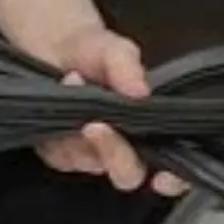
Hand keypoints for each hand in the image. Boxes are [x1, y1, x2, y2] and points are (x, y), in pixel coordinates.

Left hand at [35, 25, 186, 197]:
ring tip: (73, 80)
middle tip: (97, 125)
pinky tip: (61, 88)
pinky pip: (60, 155)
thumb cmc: (92, 50)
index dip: (174, 178)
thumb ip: (127, 66)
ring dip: (81, 132)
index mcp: (149, 127)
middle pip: (128, 173)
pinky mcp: (58, 153)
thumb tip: (141, 93)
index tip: (163, 176)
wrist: (49, 44)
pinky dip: (59, 126)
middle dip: (115, 153)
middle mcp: (122, 147)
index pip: (173, 167)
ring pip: (91, 163)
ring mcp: (88, 154)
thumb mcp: (114, 49)